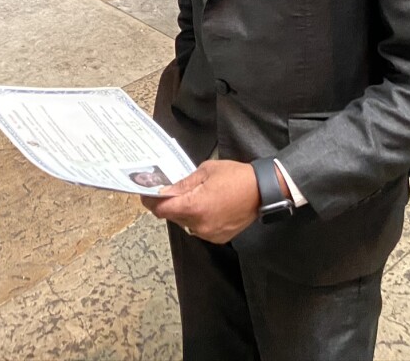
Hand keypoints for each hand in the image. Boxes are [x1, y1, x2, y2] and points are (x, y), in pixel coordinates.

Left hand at [141, 160, 259, 243]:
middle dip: (169, 204)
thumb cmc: (236, 176)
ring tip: (194, 196)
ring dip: (184, 211)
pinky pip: (198, 228)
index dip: (151, 202)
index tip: (146, 194)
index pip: (161, 209)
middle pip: (172, 216)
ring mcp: (208, 233)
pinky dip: (197, 218)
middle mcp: (199, 224)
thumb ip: (183, 183)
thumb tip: (165, 190)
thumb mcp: (206, 171)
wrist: (262, 191)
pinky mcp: (217, 238)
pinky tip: (206, 205)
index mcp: (194, 206)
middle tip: (171, 189)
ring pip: (185, 223)